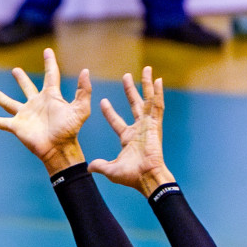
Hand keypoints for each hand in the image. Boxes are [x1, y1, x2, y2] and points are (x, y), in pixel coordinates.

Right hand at [0, 48, 91, 173]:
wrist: (58, 148)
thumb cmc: (70, 130)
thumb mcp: (81, 108)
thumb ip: (83, 90)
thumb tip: (85, 70)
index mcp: (51, 97)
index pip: (51, 75)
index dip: (50, 62)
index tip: (47, 51)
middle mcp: (36, 104)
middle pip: (27, 88)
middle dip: (21, 79)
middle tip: (16, 70)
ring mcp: (24, 115)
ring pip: (8, 103)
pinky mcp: (16, 126)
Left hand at [88, 67, 175, 195]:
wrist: (146, 177)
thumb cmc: (131, 176)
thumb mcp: (110, 170)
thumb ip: (100, 165)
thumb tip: (89, 167)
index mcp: (127, 137)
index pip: (116, 121)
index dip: (109, 112)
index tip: (102, 101)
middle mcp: (139, 128)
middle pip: (134, 104)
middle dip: (130, 90)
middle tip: (126, 75)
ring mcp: (148, 125)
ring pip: (148, 100)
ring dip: (146, 85)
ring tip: (147, 69)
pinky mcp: (156, 125)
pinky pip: (157, 106)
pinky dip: (158, 93)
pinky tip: (158, 80)